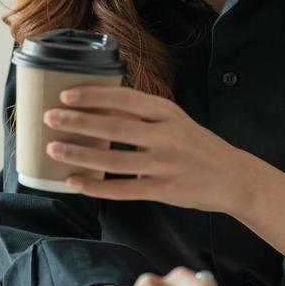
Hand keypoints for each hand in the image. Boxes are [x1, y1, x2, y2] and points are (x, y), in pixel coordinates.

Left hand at [41, 84, 251, 212]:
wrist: (235, 178)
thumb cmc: (197, 146)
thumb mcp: (174, 120)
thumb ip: (141, 114)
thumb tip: (99, 104)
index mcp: (167, 113)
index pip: (126, 99)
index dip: (95, 96)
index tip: (66, 94)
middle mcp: (167, 136)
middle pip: (116, 128)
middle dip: (79, 122)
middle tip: (49, 118)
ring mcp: (166, 165)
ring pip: (115, 160)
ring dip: (81, 154)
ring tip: (53, 149)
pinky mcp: (165, 191)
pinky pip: (124, 190)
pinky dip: (97, 187)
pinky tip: (74, 182)